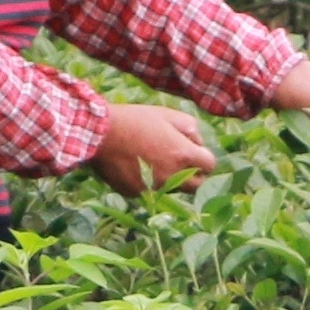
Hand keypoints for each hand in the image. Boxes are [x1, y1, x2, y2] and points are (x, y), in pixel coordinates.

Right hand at [86, 100, 217, 195]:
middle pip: (196, 185)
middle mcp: (172, 176)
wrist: (99, 134)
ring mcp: (154, 188)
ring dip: (171, 179)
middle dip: (193, 175)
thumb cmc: (135, 120)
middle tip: (180, 162)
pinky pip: (151, 191)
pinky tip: (135, 166)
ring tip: (154, 161)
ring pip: (173, 190)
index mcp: (183, 155)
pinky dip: (148, 182)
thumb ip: (191, 129)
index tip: (195, 153)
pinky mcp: (137, 194)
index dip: (204, 158)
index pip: (209, 165)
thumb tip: (198, 144)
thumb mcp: (168, 114)